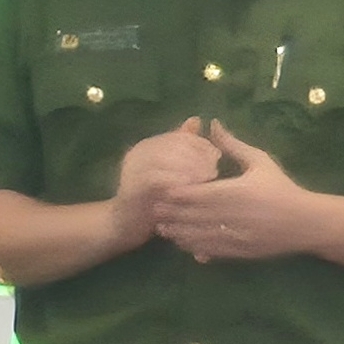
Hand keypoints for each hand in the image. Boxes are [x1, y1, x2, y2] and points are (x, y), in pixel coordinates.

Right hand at [108, 118, 222, 246]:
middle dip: (198, 155)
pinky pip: (157, 180)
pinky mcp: (131, 188)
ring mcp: (131, 170)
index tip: (218, 155)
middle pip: (173, 146)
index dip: (201, 144)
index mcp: (146, 146)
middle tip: (215, 168)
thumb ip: (181, 147)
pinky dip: (177, 182)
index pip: (179, 137)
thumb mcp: (169, 170)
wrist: (125, 224)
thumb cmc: (154, 197)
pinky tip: (193, 190)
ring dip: (191, 167)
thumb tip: (196, 119)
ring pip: (165, 159)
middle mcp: (137, 154)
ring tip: (208, 178)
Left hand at [155, 121, 312, 260]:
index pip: (193, 194)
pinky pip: (208, 251)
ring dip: (177, 232)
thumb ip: (232, 145)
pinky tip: (183, 243)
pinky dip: (192, 247)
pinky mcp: (237, 253)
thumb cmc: (281, 188)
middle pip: (189, 216)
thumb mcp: (260, 162)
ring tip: (163, 227)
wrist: (306, 222)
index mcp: (232, 192)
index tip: (160, 190)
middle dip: (170, 214)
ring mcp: (233, 236)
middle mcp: (229, 216)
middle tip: (154, 210)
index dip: (174, 194)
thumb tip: (212, 123)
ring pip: (195, 237)